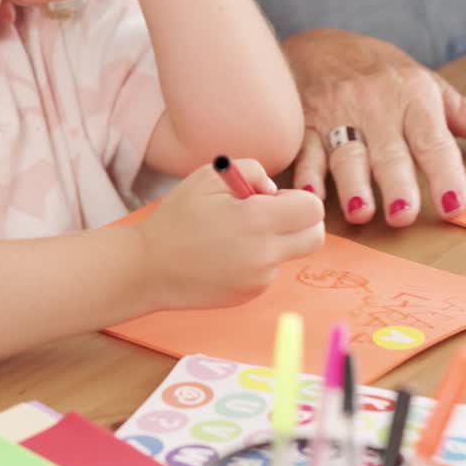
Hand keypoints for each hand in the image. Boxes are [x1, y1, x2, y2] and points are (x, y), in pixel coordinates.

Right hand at [136, 161, 324, 308]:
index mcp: (258, 221)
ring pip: (291, 254)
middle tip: (274, 214)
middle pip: (315, 238)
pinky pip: (270, 271)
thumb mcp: (210, 176)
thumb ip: (253, 170)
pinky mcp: (250, 295)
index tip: (274, 197)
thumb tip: (274, 191)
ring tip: (235, 233)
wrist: (149, 267)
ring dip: (277, 240)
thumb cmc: (178, 216)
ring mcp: (259, 280)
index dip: (299, 198)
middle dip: (304, 222)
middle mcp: (265, 255)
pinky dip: (259, 258)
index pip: (313, 210)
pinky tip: (227, 253)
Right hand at [284, 29, 465, 227]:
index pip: (432, 138)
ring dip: (351, 184)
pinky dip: (303, 173)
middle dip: (395, 181)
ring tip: (361, 212)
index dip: (444, 170)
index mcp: (411, 98)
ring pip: (345, 153)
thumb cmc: (382, 77)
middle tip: (403, 214)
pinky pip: (303, 149)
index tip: (453, 202)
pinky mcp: (302, 125)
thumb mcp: (430, 90)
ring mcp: (335, 115)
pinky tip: (308, 194)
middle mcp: (374, 107)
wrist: (318, 45)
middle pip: (388, 150)